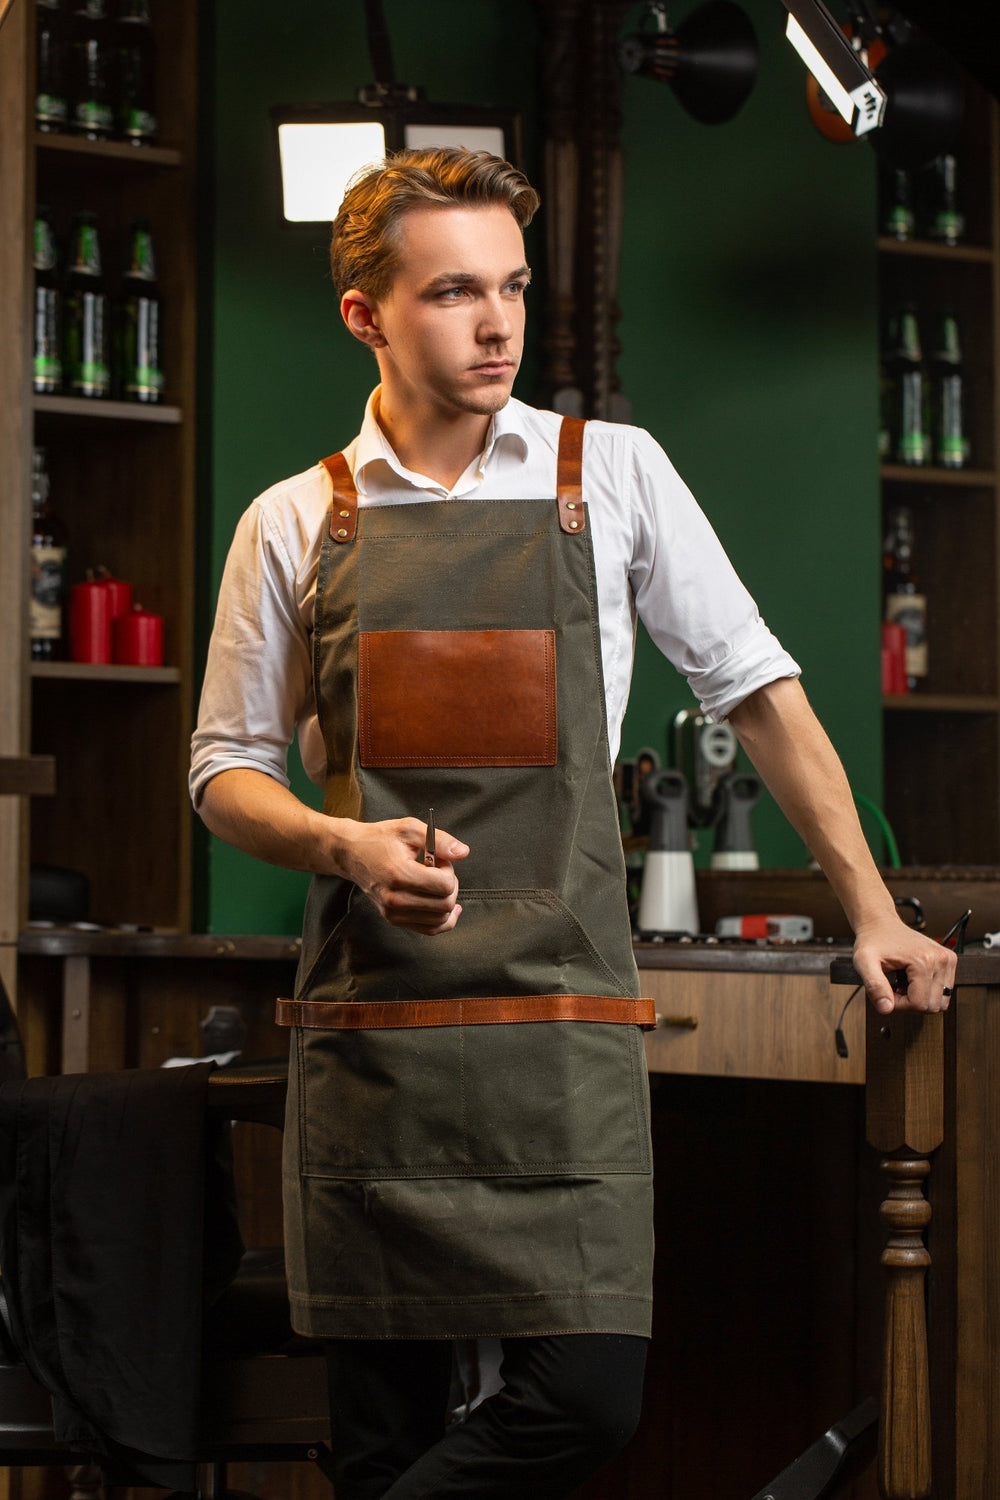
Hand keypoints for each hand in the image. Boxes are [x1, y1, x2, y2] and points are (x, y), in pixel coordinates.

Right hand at [338, 817, 468, 935]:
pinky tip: (447, 907)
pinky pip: (430, 929)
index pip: (444, 886)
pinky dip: (443, 919)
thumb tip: (463, 852)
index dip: (449, 870)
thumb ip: (440, 840)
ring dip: (446, 900)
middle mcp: (395, 899)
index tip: (438, 860)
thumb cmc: (380, 839)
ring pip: (441, 919)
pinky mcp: (394, 919)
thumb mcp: (409, 828)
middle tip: (438, 870)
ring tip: (433, 883)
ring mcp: (393, 912)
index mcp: (400, 875)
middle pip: (445, 904)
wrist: (352, 853)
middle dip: (450, 885)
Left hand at [852, 915, 957, 1014]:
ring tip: (903, 983)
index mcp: (924, 960)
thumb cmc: (873, 940)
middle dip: (909, 1003)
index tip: (887, 991)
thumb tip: (886, 1009)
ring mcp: (948, 960)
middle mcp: (941, 959)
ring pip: (940, 1002)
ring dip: (919, 999)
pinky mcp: (949, 962)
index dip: (899, 1004)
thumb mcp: (864, 962)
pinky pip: (943, 992)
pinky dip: (927, 992)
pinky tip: (912, 980)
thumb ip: (874, 986)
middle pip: (931, 1006)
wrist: (881, 924)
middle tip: (893, 987)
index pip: (918, 1004)